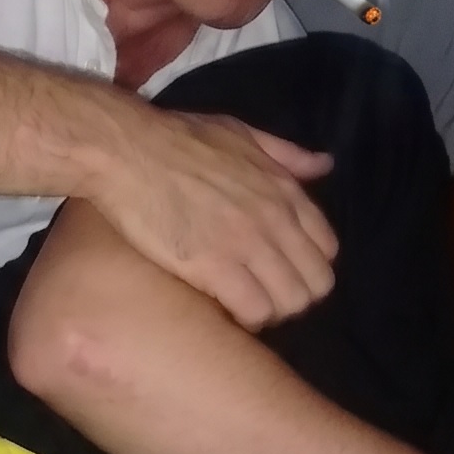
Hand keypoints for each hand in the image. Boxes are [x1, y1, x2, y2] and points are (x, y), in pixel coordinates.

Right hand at [88, 106, 336, 328]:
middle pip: (315, 284)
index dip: (307, 268)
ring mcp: (246, 244)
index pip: (327, 249)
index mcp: (283, 190)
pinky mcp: (213, 266)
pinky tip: (223, 311)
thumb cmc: (177, 138)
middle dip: (293, 296)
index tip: (280, 271)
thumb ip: (286, 154)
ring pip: (290, 303)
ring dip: (270, 311)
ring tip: (242, 305)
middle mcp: (274, 219)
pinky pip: (254, 311)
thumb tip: (324, 165)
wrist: (126, 150)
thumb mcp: (241, 133)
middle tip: (262, 296)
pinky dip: (244, 319)